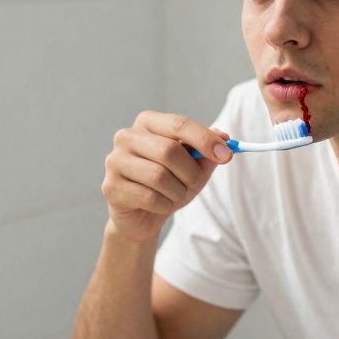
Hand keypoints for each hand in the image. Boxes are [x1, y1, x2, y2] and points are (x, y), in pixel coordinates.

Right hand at [102, 111, 232, 242]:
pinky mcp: (111, 187)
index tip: (226, 156)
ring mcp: (115, 161)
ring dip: (178, 192)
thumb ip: (208, 151)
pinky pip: (149, 198)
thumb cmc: (169, 184)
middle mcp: (126, 136)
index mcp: (147, 122)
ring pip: (159, 176)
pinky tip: (159, 206)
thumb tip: (224, 138)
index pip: (179, 124)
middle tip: (196, 184)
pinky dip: (164, 206)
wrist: (142, 215)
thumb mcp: (194, 167)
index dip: (205, 140)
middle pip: (169, 151)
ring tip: (175, 196)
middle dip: (191, 172)